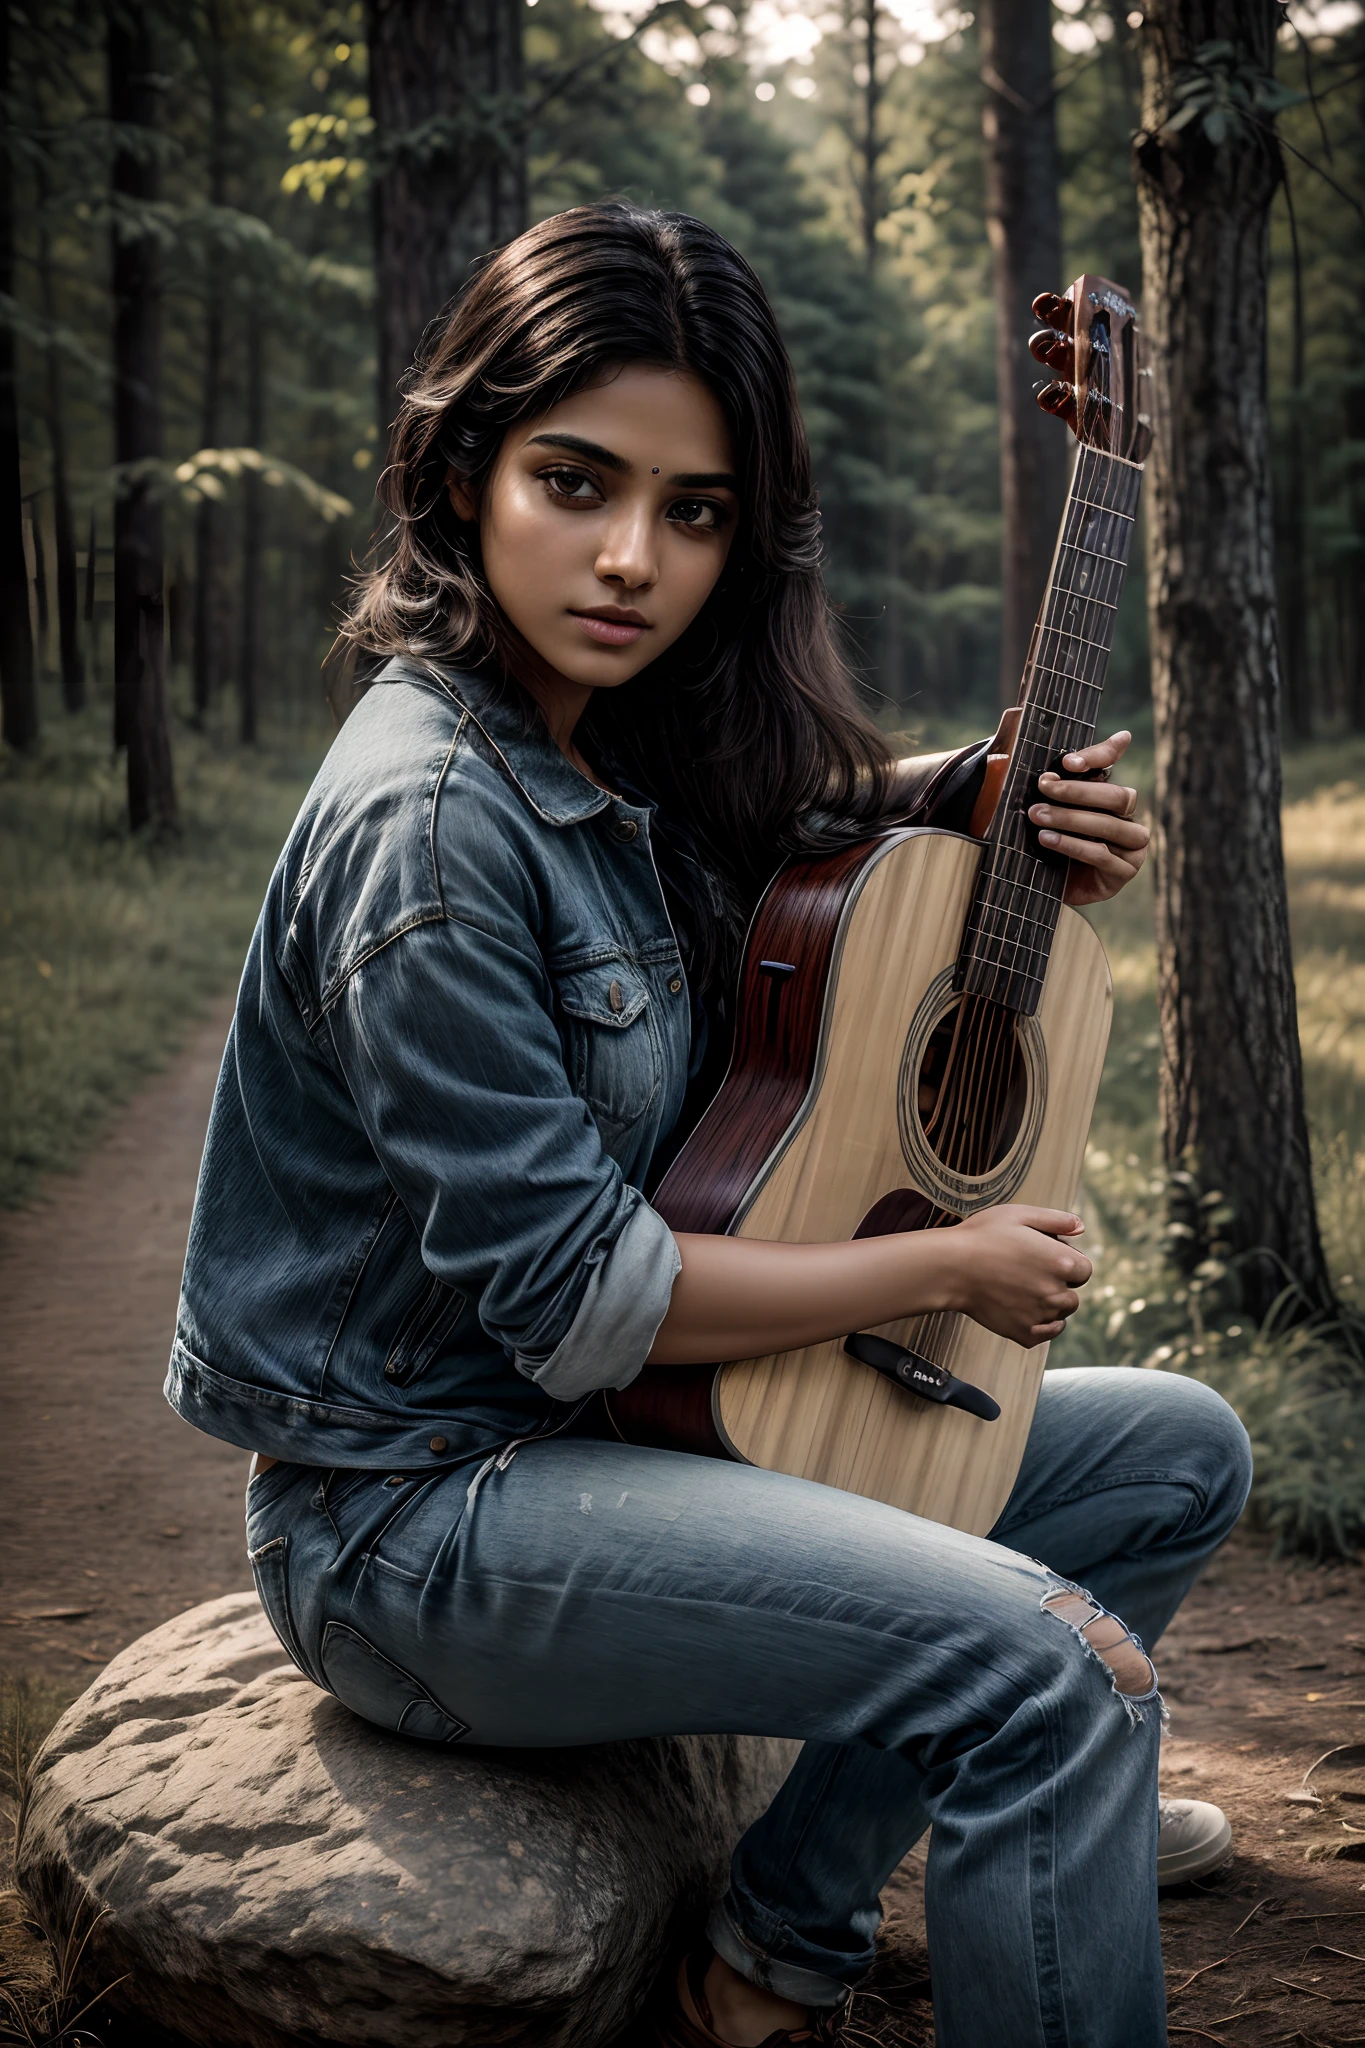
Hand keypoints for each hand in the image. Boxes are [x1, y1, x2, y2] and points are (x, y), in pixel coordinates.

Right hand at [941, 1204, 1091, 1347]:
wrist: (950, 1267)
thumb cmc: (982, 1236)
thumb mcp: (1019, 1214)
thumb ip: (1056, 1219)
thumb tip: (1080, 1227)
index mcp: (1062, 1262)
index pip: (1084, 1270)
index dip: (1068, 1262)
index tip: (1046, 1258)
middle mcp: (1056, 1292)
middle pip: (1073, 1296)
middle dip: (1059, 1286)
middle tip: (1029, 1273)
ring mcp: (1040, 1315)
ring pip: (1059, 1316)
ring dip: (1049, 1306)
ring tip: (1021, 1290)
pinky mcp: (1023, 1332)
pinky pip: (1044, 1335)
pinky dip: (1040, 1327)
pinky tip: (1024, 1311)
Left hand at [1027, 729, 1148, 907]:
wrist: (1047, 885)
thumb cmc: (1053, 840)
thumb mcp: (1054, 808)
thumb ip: (1066, 778)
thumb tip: (1098, 739)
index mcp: (1116, 797)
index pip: (1113, 766)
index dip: (1096, 757)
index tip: (1068, 761)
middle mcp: (1131, 819)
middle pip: (1117, 796)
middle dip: (1077, 790)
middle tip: (1044, 787)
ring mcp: (1133, 848)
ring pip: (1109, 825)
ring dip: (1070, 818)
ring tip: (1038, 815)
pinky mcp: (1124, 872)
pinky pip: (1101, 855)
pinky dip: (1072, 845)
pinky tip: (1047, 839)